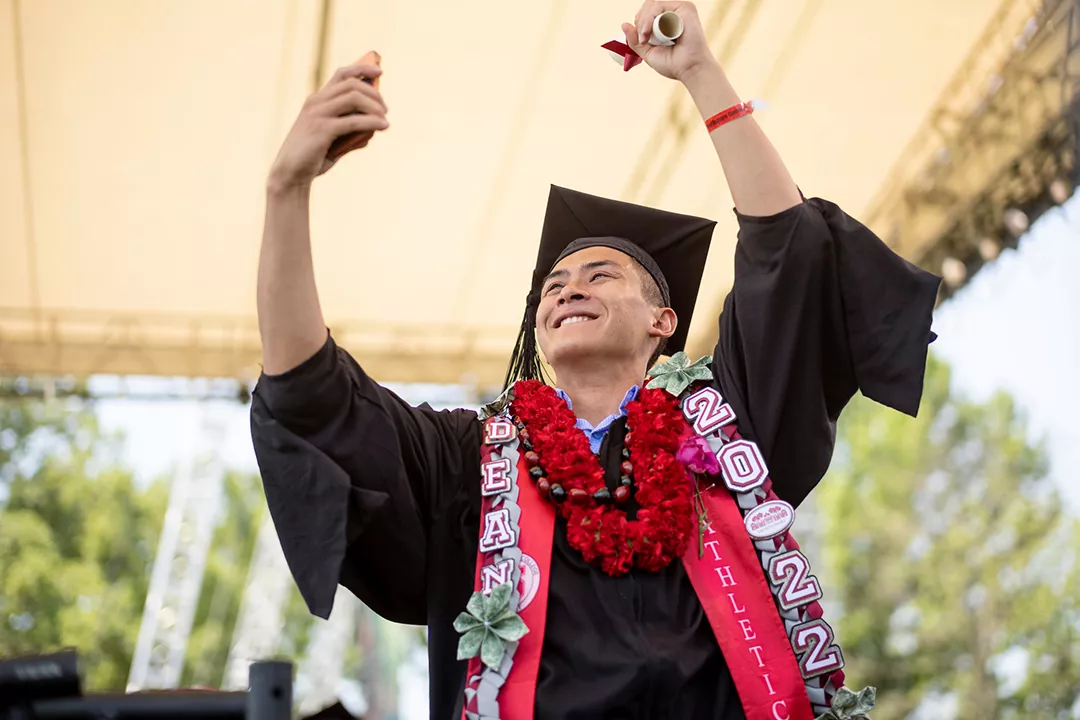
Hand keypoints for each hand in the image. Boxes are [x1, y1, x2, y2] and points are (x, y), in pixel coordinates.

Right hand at [268, 53, 388, 190]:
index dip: (362, 69)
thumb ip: (350, 132)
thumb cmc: (311, 157)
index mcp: (317, 100)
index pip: (341, 75)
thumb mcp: (333, 140)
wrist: (290, 174)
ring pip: (354, 98)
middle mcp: (316, 102)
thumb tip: (373, 130)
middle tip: (385, 109)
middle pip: (351, 85)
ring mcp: (318, 114)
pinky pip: (353, 121)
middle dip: (374, 93)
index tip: (379, 72)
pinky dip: (372, 122)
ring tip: (385, 119)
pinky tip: (383, 127)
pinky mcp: (322, 129)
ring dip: (374, 107)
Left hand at [622, 1, 717, 82]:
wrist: (689, 69)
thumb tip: (624, 24)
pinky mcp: (685, 8)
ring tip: (645, 38)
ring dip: (643, 22)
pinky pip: (659, 6)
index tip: (640, 40)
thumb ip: (635, 40)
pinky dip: (649, 19)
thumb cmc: (673, 64)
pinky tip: (649, 33)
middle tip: (641, 39)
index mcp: (668, 22)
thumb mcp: (648, 52)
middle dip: (640, 21)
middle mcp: (675, 13)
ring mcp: (680, 9)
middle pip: (648, 5)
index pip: (647, 12)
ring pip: (652, 5)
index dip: (639, 23)